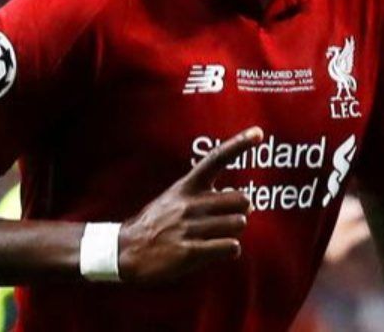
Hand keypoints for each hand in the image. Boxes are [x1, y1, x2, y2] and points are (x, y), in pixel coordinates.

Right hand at [117, 126, 261, 282]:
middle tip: (228, 219)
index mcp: (187, 186)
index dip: (239, 144)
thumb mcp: (175, 198)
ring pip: (239, 224)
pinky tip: (217, 250)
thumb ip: (206, 195)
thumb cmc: (156, 223)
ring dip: (233, 232)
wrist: (125, 250)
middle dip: (241, 211)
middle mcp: (191, 203)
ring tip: (215, 236)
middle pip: (242, 200)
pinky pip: (231, 247)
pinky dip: (230, 250)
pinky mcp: (190, 251)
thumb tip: (244, 201)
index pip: (216, 159)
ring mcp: (190, 227)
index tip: (259, 133)